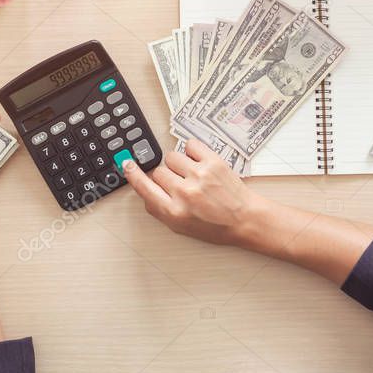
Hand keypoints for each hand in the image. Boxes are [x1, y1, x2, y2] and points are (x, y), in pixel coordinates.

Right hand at [123, 139, 264, 245]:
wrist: (245, 219)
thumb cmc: (217, 226)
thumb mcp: (181, 228)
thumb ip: (160, 210)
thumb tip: (145, 191)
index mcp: (174, 211)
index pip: (144, 188)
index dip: (133, 174)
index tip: (127, 165)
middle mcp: (184, 192)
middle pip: (158, 172)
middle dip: (166, 176)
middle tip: (180, 184)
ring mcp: (199, 175)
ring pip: (172, 157)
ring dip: (178, 164)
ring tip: (191, 174)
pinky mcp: (213, 162)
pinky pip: (190, 145)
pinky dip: (192, 151)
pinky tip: (198, 162)